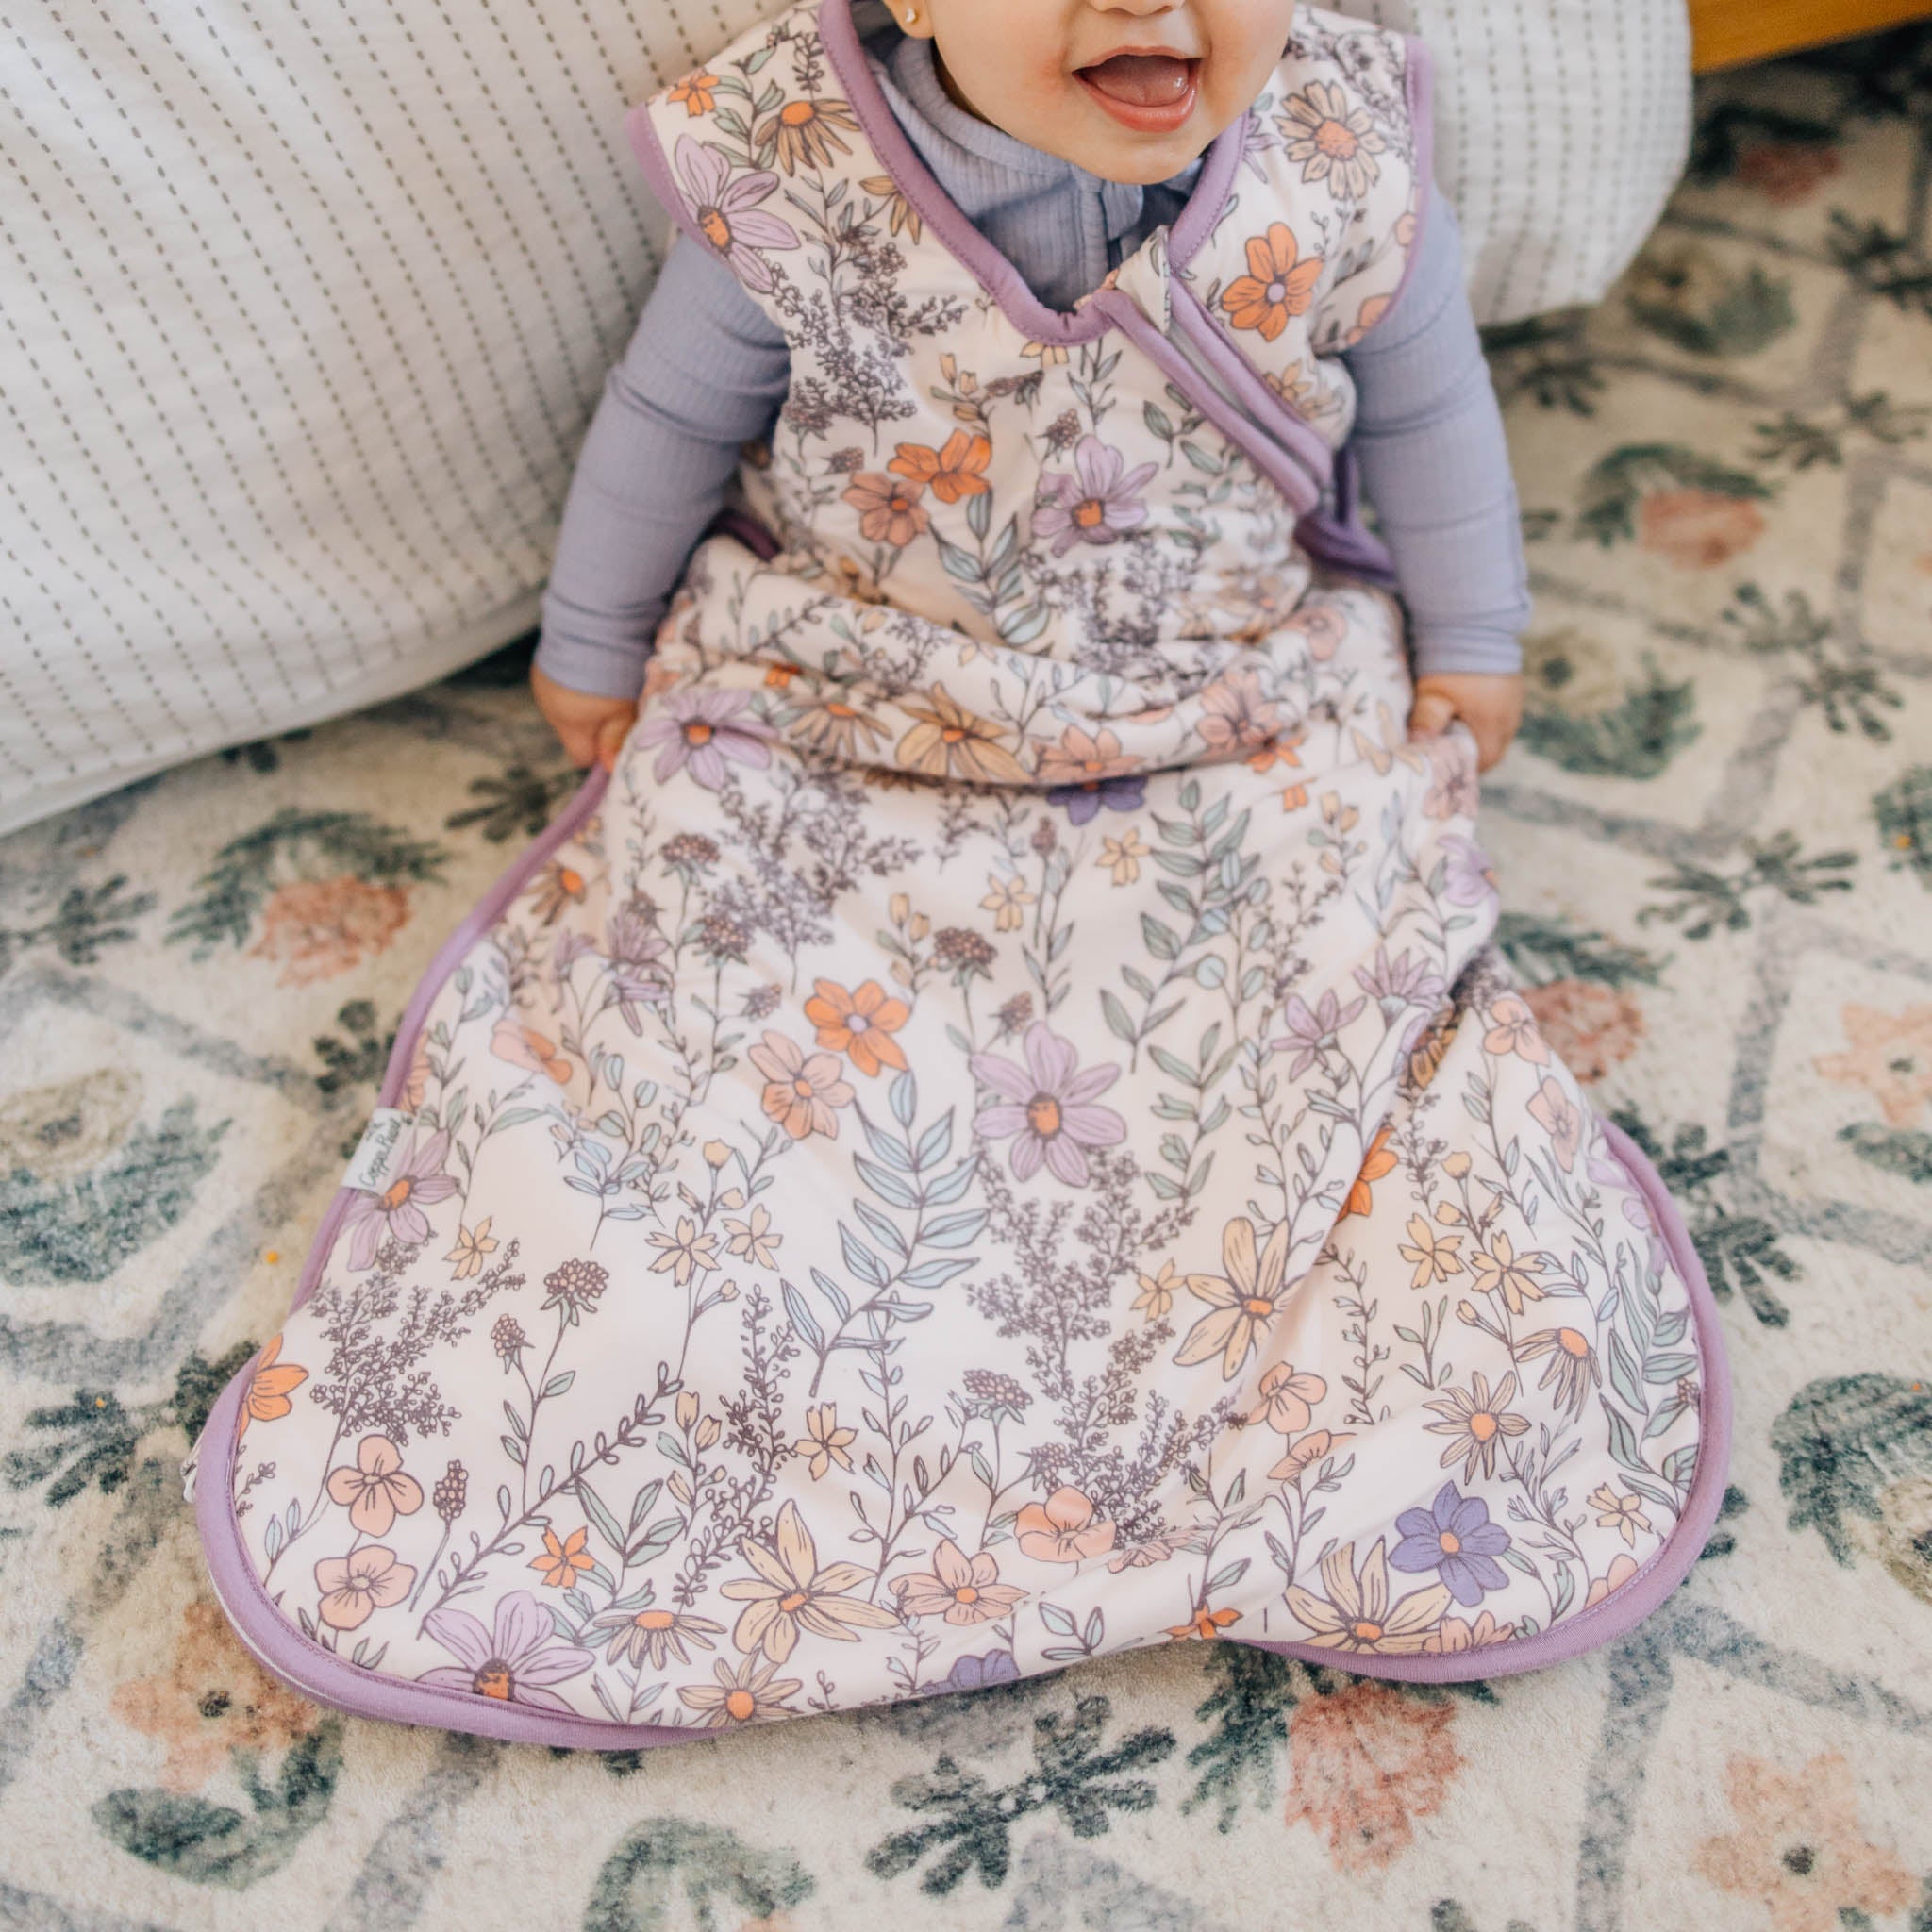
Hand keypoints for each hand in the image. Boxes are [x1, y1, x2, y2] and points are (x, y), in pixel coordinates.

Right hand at [531, 663, 637, 771]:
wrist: (590, 621)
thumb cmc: (611, 672)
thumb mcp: (622, 709)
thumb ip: (616, 739)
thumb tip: (611, 768)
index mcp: (568, 723)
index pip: (581, 756)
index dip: (600, 752)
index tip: (616, 742)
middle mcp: (549, 706)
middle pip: (573, 731)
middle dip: (594, 726)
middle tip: (616, 708)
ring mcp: (543, 683)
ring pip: (566, 706)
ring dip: (583, 702)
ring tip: (603, 682)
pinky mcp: (545, 662)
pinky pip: (560, 684)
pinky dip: (574, 681)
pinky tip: (589, 665)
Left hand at [1408, 672, 1524, 773]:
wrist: (1474, 621)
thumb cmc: (1453, 663)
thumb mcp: (1433, 695)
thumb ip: (1426, 723)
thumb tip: (1417, 746)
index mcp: (1495, 726)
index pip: (1483, 762)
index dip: (1461, 766)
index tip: (1442, 765)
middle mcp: (1510, 718)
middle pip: (1490, 749)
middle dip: (1466, 752)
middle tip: (1441, 750)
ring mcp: (1513, 703)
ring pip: (1493, 732)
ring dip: (1472, 734)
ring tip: (1448, 729)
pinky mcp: (1510, 689)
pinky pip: (1496, 715)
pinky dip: (1479, 718)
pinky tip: (1460, 710)